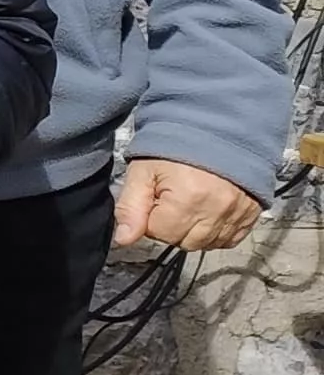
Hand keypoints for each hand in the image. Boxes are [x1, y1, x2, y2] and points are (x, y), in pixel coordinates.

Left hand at [116, 154, 265, 253]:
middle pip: (183, 242)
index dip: (151, 216)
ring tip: (190, 203)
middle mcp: (216, 210)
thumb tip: (124, 240)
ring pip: (206, 244)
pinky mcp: (251, 214)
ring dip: (193, 231)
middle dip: (171, 226)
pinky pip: (230, 240)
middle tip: (171, 199)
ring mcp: (238, 214)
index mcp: (187, 199)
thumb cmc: (177, 147)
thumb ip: (130, 207)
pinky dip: (216, 232)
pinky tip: (208, 212)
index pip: (159, 232)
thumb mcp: (143, 171)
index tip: (156, 196)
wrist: (218, 129)